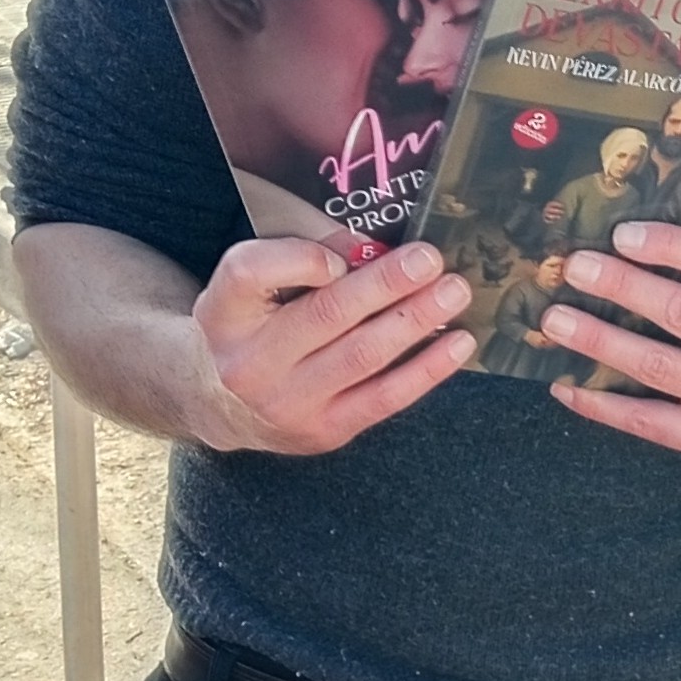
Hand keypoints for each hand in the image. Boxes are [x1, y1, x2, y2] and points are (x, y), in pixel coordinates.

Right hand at [191, 234, 473, 453]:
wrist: (222, 406)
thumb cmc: (249, 328)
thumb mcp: (252, 287)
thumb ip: (304, 256)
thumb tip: (374, 249)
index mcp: (224, 312)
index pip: (253, 272)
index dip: (305, 258)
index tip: (349, 250)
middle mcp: (251, 362)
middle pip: (325, 314)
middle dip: (386, 284)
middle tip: (430, 260)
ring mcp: (289, 403)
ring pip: (362, 356)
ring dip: (415, 321)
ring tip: (453, 293)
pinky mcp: (325, 431)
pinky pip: (385, 398)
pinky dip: (427, 369)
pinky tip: (458, 344)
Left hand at [538, 222, 680, 462]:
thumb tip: (633, 239)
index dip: (669, 244)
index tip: (621, 235)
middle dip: (621, 286)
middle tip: (575, 269)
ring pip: (654, 365)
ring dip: (597, 340)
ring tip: (555, 321)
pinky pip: (643, 419)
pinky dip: (599, 402)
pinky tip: (566, 382)